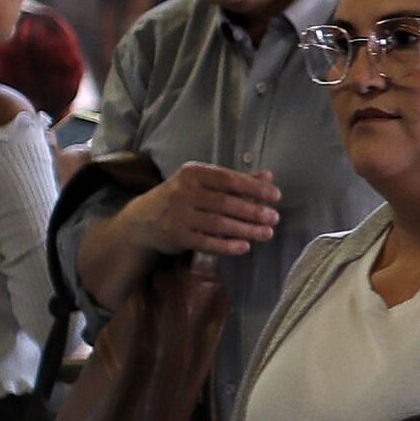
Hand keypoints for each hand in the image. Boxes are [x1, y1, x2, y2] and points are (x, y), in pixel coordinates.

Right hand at [124, 160, 282, 264]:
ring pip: (218, 224)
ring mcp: (180, 215)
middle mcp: (184, 192)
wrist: (144, 219)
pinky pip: (206, 242)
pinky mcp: (177, 236)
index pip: (229, 179)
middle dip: (253, 211)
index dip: (254, 188)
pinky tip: (245, 247)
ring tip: (267, 233)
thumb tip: (268, 176)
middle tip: (274, 218)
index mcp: (194, 173)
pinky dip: (226, 246)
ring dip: (246, 230)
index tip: (276, 196)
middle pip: (225, 202)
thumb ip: (235, 180)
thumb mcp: (203, 182)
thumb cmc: (182, 197)